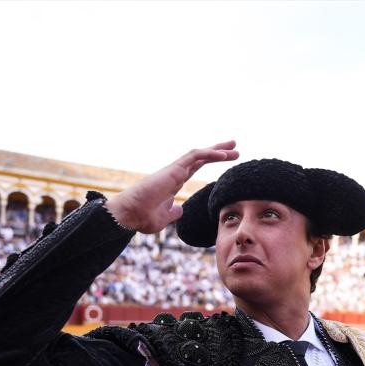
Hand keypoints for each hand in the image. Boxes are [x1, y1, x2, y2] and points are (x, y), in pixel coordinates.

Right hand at [105, 141, 238, 232]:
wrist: (130, 215)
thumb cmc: (142, 217)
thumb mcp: (164, 217)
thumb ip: (173, 212)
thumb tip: (180, 209)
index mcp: (174, 182)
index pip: (196, 168)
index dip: (211, 162)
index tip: (226, 160)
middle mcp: (175, 173)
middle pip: (200, 158)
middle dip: (218, 152)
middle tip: (234, 148)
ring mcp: (174, 170)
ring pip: (199, 154)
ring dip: (217, 150)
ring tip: (234, 148)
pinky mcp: (173, 169)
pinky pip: (194, 157)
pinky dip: (210, 154)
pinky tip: (223, 155)